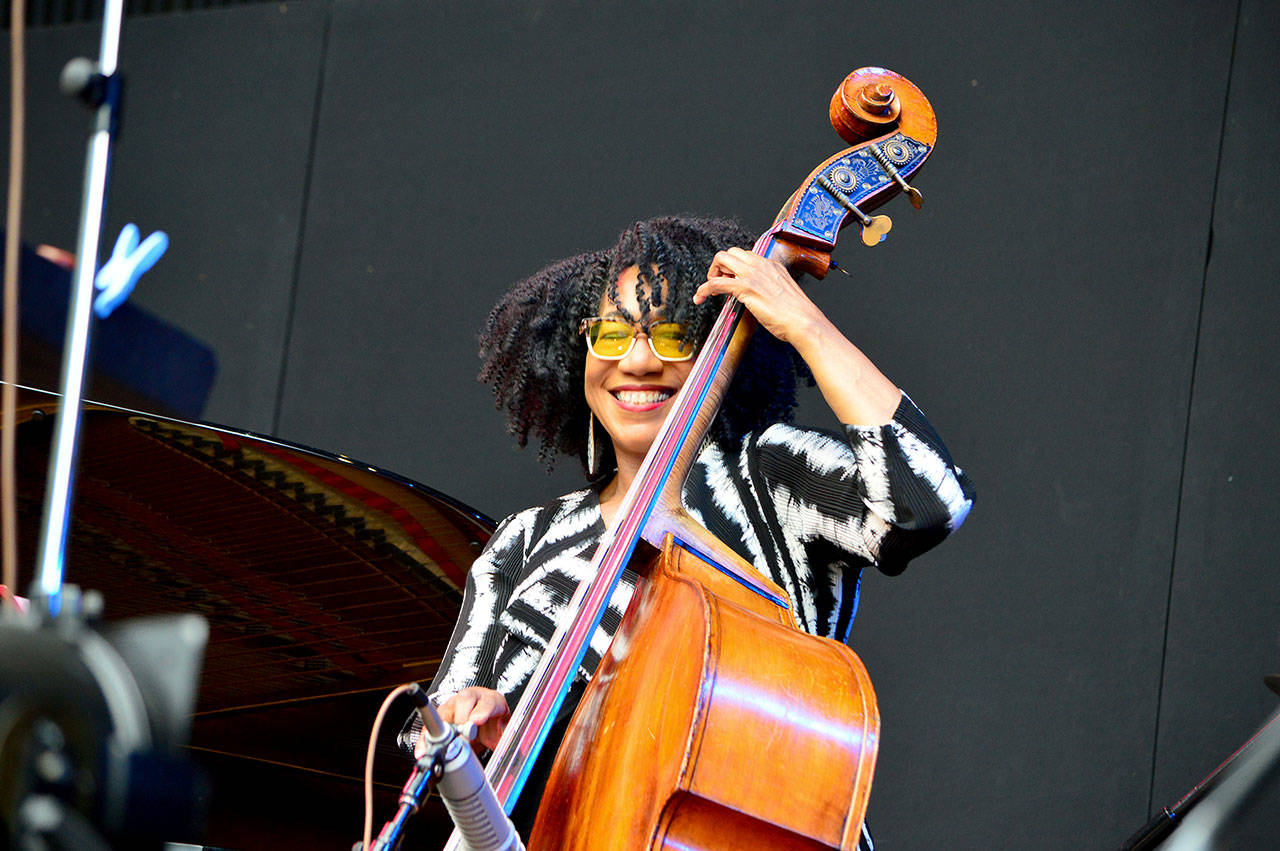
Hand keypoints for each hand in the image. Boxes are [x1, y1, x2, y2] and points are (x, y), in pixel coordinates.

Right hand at [416, 686, 509, 754]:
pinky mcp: (442, 716)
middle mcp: (473, 698)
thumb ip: (508, 738)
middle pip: (465, 699)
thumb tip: (514, 749)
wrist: (487, 724)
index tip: (475, 722)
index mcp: (492, 700)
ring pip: (446, 709)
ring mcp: (456, 705)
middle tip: (461, 736)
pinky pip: (432, 724)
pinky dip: (427, 737)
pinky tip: (424, 747)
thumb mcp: (506, 732)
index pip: (489, 702)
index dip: (482, 711)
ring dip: (441, 727)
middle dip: (461, 718)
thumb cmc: (495, 725)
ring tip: (440, 744)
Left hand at [694, 247, 826, 345]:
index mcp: (771, 264)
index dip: (733, 268)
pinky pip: (716, 283)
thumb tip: (759, 294)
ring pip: (720, 259)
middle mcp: (761, 264)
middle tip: (719, 284)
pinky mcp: (745, 288)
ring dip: (710, 274)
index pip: (744, 255)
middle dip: (719, 267)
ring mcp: (752, 274)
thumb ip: (770, 288)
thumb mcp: (782, 293)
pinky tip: (700, 298)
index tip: (730, 280)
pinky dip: (703, 289)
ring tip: (708, 290)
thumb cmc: (797, 314)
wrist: (804, 321)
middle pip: (730, 252)